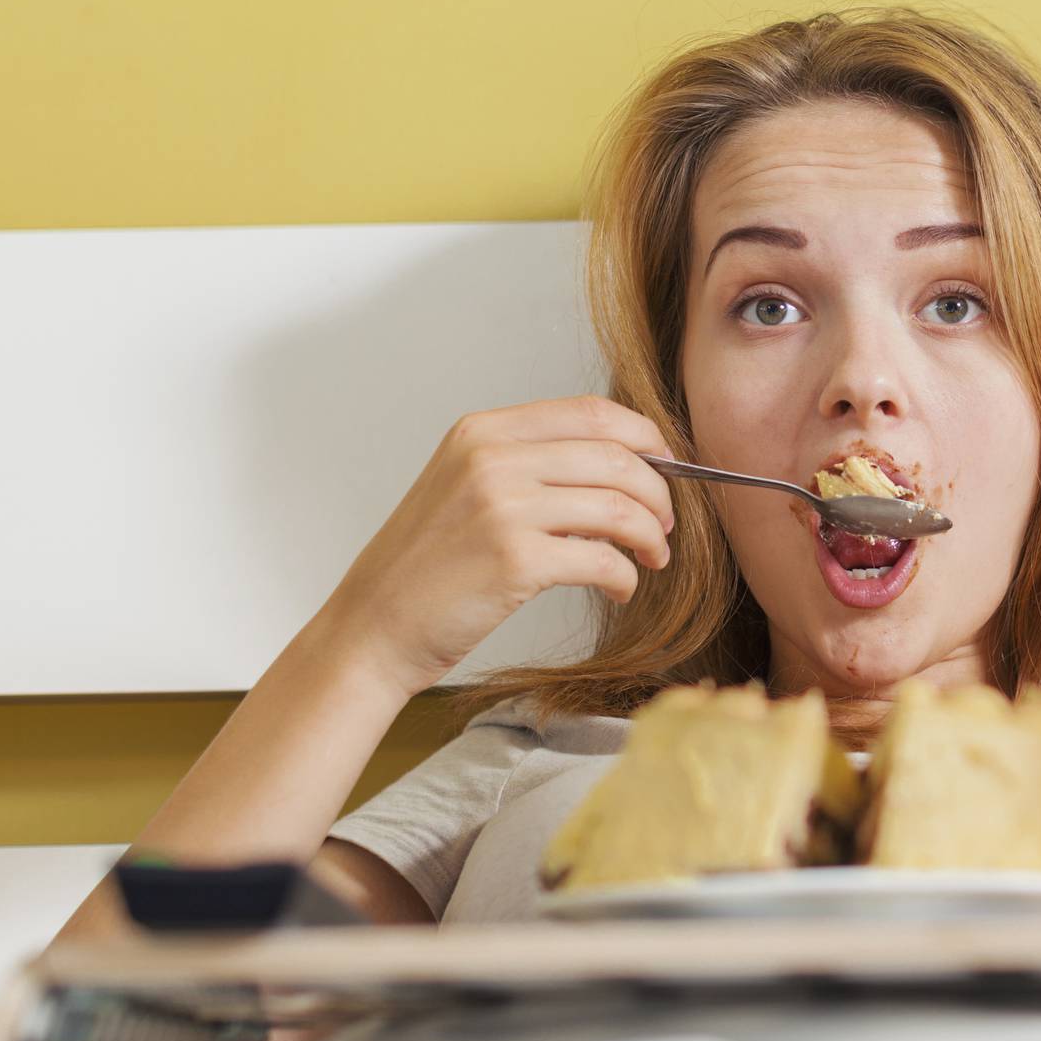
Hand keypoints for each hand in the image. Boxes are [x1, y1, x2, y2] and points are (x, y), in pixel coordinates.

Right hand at [318, 395, 675, 696]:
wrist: (372, 629)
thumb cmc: (426, 569)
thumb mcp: (465, 489)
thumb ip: (528, 465)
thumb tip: (620, 466)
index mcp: (481, 432)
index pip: (591, 411)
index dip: (646, 436)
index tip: (668, 465)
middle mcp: (492, 458)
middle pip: (616, 455)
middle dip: (659, 491)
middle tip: (666, 524)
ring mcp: (502, 507)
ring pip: (619, 505)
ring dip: (651, 535)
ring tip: (652, 558)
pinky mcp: (516, 560)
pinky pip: (604, 558)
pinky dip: (627, 575)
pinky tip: (620, 588)